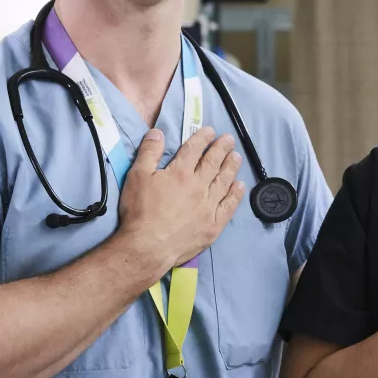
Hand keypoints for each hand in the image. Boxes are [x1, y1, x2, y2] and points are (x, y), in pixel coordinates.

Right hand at [114, 126, 244, 272]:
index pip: (194, 150)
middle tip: (229, 140)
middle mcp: (198, 186)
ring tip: (236, 157)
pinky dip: (235, 195)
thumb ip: (149, 152)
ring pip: (223, 182)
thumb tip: (158, 133)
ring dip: (231, 167)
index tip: (210, 130)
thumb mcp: (137, 176)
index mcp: (180, 173)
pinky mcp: (213, 225)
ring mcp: (208, 206)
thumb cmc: (140, 211)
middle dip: (222, 149)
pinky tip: (239, 186)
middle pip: (213, 163)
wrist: (148, 247)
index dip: (203, 138)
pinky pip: (228, 206)